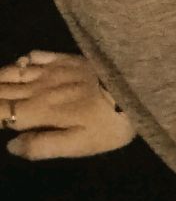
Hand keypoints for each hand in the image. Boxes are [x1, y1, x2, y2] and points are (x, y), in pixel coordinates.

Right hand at [0, 50, 135, 159]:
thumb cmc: (108, 124)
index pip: (2, 112)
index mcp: (40, 111)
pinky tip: (20, 64)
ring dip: (0, 78)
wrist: (137, 87)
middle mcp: (40, 87)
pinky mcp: (67, 58)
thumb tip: (12, 144)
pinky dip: (22, 60)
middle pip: (3, 89)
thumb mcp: (77, 145)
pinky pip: (37, 54)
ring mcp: (54, 69)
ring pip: (15, 70)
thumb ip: (41, 146)